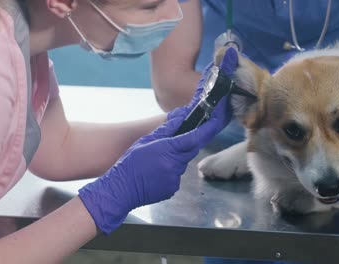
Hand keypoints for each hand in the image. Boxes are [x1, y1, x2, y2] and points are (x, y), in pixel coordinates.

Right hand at [77, 48, 239, 234]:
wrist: (121, 190)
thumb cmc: (130, 164)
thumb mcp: (146, 142)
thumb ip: (166, 130)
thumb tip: (181, 117)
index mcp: (168, 149)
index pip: (195, 137)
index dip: (209, 128)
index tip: (217, 120)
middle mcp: (175, 164)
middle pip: (190, 150)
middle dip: (184, 145)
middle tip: (169, 145)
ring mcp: (175, 178)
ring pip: (182, 163)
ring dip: (174, 159)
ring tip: (155, 162)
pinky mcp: (173, 188)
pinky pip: (176, 175)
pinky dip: (169, 171)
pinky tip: (155, 173)